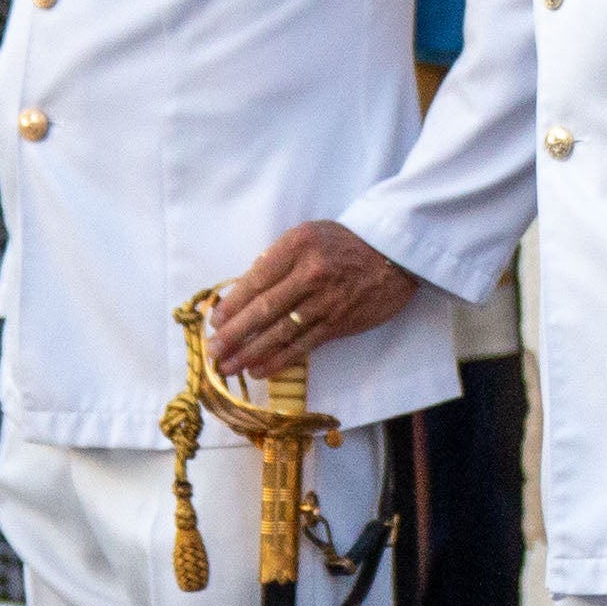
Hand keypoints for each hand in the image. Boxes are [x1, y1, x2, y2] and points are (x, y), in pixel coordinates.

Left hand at [205, 221, 415, 381]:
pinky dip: (279, 360)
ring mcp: (325, 301)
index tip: (215, 322)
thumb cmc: (344, 243)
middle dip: (233, 335)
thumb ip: (277, 261)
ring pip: (280, 332)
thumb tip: (241, 293)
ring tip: (228, 367)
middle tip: (212, 352)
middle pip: (263, 309)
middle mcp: (310, 273)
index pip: (255, 280)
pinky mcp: (339, 323)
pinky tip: (259, 370)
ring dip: (250, 353)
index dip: (231, 305)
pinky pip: (303, 345)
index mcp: (296, 246)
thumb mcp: (307, 236)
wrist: (394, 254)